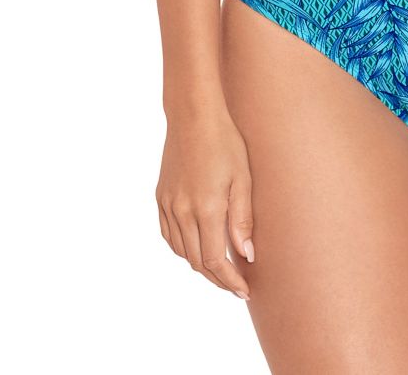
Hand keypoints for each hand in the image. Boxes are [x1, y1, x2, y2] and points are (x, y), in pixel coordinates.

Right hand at [156, 109, 254, 299]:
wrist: (194, 116)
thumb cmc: (226, 142)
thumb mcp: (243, 178)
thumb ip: (242, 219)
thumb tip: (246, 255)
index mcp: (206, 209)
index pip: (216, 261)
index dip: (230, 281)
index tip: (244, 290)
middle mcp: (182, 212)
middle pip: (198, 262)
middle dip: (218, 278)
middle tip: (236, 285)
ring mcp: (168, 205)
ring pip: (182, 251)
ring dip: (200, 265)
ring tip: (221, 269)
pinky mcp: (161, 198)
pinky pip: (169, 235)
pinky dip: (182, 248)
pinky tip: (196, 248)